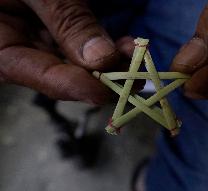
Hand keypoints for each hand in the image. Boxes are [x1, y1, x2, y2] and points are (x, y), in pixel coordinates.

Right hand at [0, 0, 133, 104]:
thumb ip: (66, 20)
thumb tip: (100, 58)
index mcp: (1, 44)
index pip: (38, 75)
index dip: (74, 86)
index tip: (106, 92)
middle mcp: (24, 47)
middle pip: (64, 73)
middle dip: (101, 77)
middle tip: (132, 78)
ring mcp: (44, 38)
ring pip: (79, 61)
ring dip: (111, 63)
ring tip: (134, 57)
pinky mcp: (62, 29)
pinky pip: (86, 45)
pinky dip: (107, 47)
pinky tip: (126, 46)